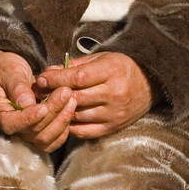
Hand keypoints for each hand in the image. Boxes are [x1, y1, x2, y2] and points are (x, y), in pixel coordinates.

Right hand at [0, 50, 78, 152]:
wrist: (6, 71)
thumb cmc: (4, 69)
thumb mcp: (8, 70)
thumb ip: (17, 86)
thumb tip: (27, 103)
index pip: (10, 123)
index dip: (29, 118)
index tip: (44, 107)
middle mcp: (11, 126)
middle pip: (33, 132)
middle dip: (52, 112)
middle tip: (66, 91)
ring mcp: (25, 131)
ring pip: (45, 139)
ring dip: (61, 121)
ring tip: (71, 98)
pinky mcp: (37, 131)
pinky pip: (52, 140)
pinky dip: (64, 128)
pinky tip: (70, 110)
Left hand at [33, 51, 152, 138]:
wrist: (149, 85)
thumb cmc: (122, 68)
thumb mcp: (102, 58)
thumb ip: (76, 65)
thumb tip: (50, 72)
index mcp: (112, 71)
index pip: (77, 78)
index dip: (55, 79)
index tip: (41, 78)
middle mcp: (114, 93)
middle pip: (75, 97)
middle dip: (53, 94)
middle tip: (39, 92)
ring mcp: (114, 113)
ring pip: (78, 115)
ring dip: (59, 111)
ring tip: (48, 105)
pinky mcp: (113, 127)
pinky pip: (85, 131)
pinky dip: (71, 126)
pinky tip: (63, 118)